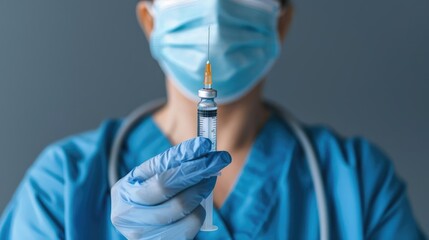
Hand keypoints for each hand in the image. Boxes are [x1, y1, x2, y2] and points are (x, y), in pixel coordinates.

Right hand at [111, 137, 230, 239]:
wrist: (137, 226)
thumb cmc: (146, 196)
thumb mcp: (149, 177)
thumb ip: (170, 162)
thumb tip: (200, 148)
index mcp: (123, 192)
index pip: (160, 173)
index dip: (185, 158)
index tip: (204, 145)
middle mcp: (128, 216)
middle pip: (173, 192)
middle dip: (199, 172)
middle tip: (217, 160)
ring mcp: (142, 235)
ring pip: (185, 210)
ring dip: (201, 193)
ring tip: (204, 184)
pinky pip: (189, 228)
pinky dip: (198, 213)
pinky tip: (195, 205)